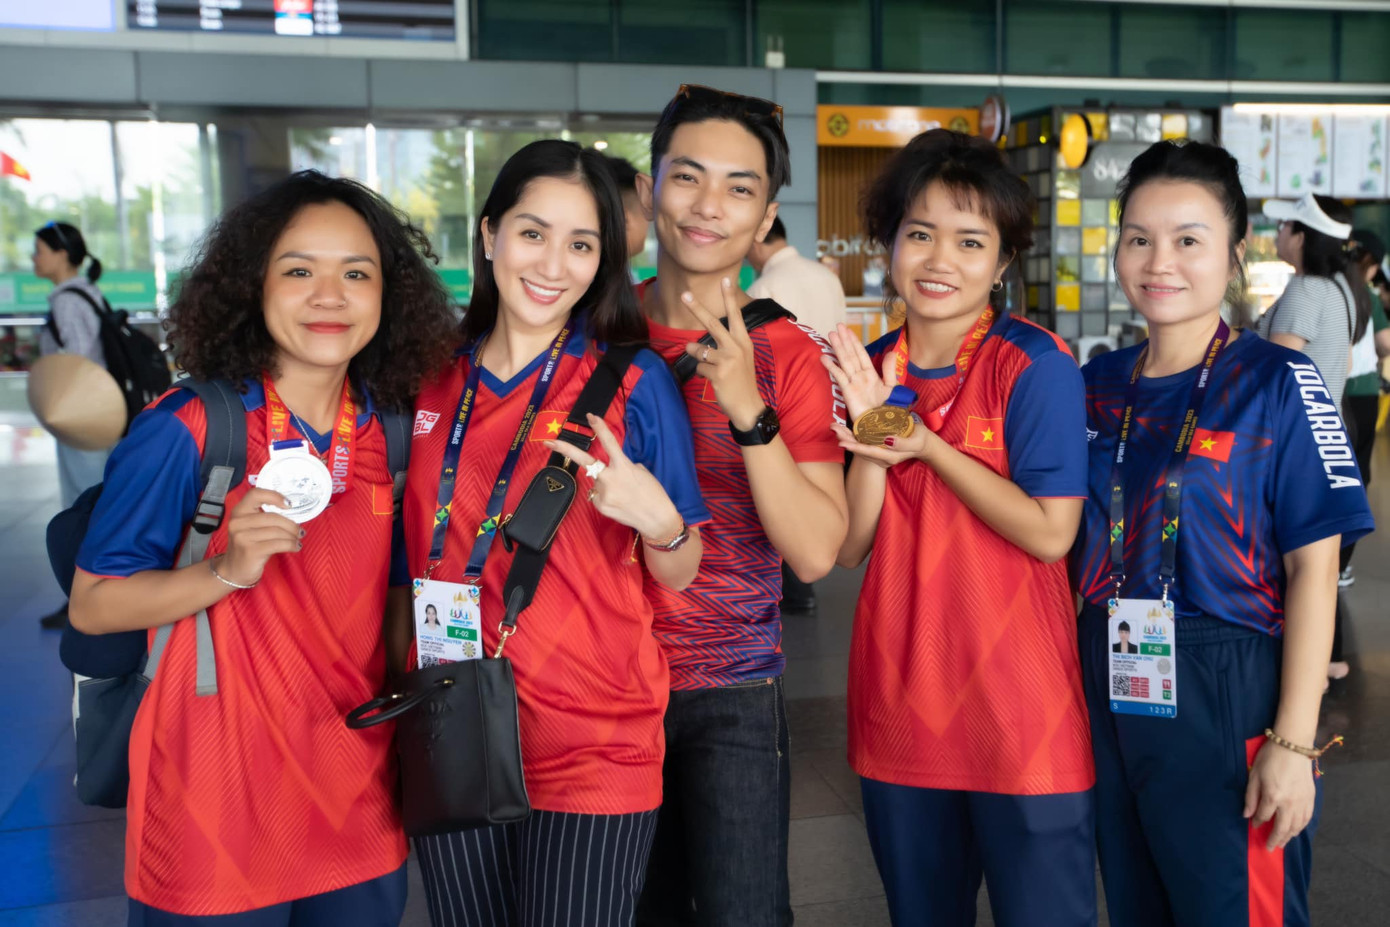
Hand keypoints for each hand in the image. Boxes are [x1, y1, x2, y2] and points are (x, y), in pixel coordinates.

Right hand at [218, 488, 302, 585]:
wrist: (234, 570)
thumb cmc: (248, 545)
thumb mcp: (251, 527)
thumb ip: (264, 516)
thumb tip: (292, 511)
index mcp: (239, 511)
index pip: (255, 494)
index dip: (274, 496)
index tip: (289, 505)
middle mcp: (238, 522)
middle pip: (273, 517)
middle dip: (291, 524)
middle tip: (300, 531)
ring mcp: (242, 537)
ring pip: (277, 531)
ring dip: (293, 536)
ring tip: (298, 539)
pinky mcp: (250, 551)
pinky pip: (278, 544)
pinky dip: (291, 545)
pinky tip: (296, 547)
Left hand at [546, 413, 682, 541]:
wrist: (655, 518)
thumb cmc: (652, 493)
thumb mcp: (641, 472)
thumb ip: (623, 466)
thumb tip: (610, 469)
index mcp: (623, 466)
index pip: (609, 442)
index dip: (600, 427)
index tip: (590, 416)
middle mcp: (610, 478)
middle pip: (584, 460)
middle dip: (564, 449)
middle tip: (548, 442)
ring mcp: (603, 493)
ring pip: (596, 482)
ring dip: (604, 484)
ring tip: (622, 494)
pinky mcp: (600, 505)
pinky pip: (597, 495)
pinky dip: (606, 496)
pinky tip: (618, 502)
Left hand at [681, 277, 764, 429]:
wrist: (749, 407)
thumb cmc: (743, 381)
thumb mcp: (741, 358)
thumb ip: (725, 345)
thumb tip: (696, 343)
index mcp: (744, 341)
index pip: (736, 315)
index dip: (730, 297)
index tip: (725, 279)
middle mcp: (737, 347)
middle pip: (712, 323)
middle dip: (696, 308)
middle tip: (684, 294)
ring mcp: (728, 360)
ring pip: (698, 350)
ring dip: (697, 356)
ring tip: (710, 367)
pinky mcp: (719, 373)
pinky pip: (699, 368)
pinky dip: (703, 374)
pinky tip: (715, 381)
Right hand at [823, 323, 894, 422]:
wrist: (883, 428)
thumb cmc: (887, 411)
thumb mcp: (892, 388)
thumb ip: (889, 370)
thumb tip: (891, 352)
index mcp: (871, 375)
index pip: (861, 354)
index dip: (854, 341)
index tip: (847, 330)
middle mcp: (860, 377)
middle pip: (851, 355)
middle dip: (844, 341)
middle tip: (836, 326)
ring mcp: (853, 384)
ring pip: (845, 362)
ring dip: (838, 349)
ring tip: (830, 335)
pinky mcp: (848, 393)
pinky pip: (840, 377)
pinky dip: (832, 367)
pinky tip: (825, 358)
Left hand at [831, 414, 935, 469]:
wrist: (923, 445)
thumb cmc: (921, 440)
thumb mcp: (917, 441)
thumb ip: (903, 444)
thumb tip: (887, 440)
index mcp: (890, 457)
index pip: (870, 452)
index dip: (856, 447)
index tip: (843, 443)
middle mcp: (882, 459)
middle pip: (860, 450)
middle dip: (846, 440)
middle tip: (834, 428)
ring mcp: (878, 455)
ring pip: (859, 448)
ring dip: (846, 437)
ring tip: (834, 427)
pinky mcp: (877, 450)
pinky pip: (862, 445)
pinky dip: (851, 437)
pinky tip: (843, 430)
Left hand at [1244, 739, 1316, 850]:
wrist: (1293, 746)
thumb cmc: (1270, 758)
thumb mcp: (1254, 775)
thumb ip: (1251, 797)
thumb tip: (1247, 815)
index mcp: (1273, 797)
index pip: (1264, 816)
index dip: (1258, 822)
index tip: (1253, 825)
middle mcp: (1290, 803)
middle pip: (1283, 827)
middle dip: (1275, 839)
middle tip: (1270, 848)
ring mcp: (1303, 802)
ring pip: (1297, 826)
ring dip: (1289, 837)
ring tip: (1282, 843)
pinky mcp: (1311, 798)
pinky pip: (1307, 818)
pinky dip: (1301, 827)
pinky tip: (1296, 831)